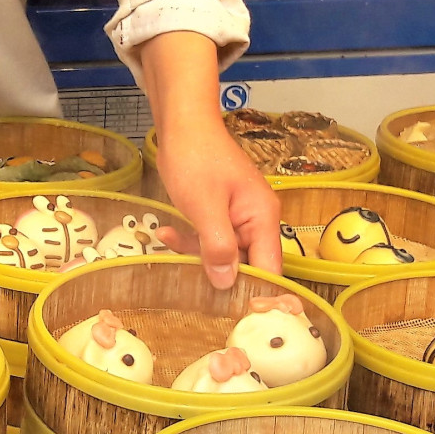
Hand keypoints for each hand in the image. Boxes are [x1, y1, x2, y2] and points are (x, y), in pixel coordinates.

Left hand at [157, 121, 282, 287]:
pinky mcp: (221, 211)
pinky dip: (190, 238)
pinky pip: (211, 236)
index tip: (227, 311)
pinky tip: (166, 234)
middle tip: (184, 276)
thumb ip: (218, 246)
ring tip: (167, 241)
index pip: (268, 269)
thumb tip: (228, 284)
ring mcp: (239, 214)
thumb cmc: (195, 159)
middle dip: (216, 271)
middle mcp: (257, 219)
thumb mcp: (204, 206)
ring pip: (224, 252)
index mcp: (262, 218)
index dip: (251, 291)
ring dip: (195, 252)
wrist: (182, 122)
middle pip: (245, 263)